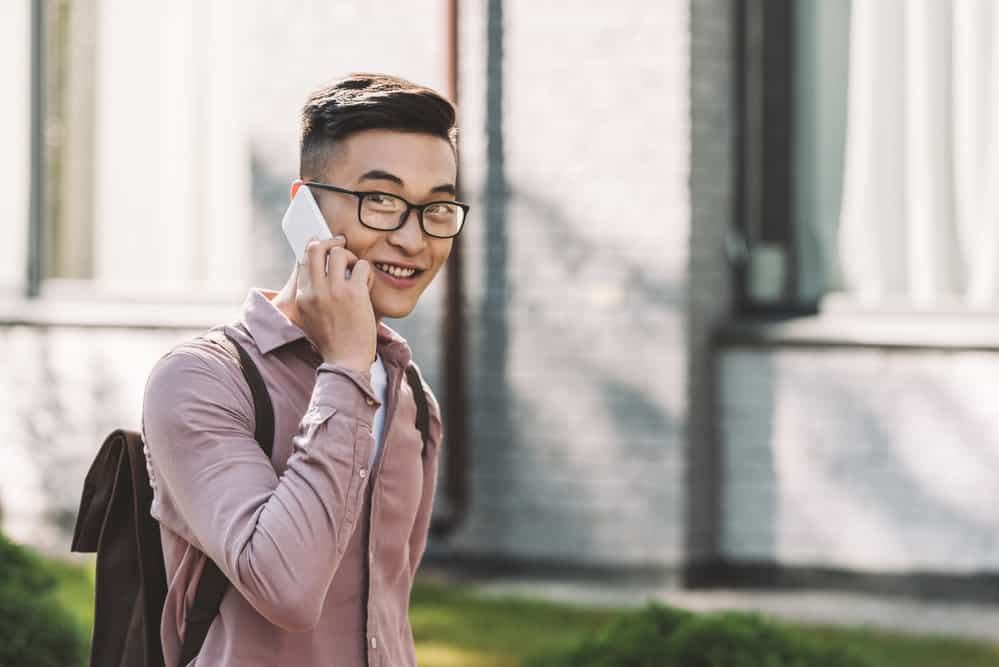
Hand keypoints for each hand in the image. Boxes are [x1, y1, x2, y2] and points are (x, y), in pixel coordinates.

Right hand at [291, 235, 375, 372]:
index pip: (304, 259)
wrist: (346, 361)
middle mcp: (315, 291)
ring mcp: (334, 291)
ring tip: (356, 271)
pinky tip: (367, 284)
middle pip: (317, 249)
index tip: (324, 245)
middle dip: (331, 243)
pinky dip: (367, 272)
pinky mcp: (354, 293)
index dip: (316, 248)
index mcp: (302, 297)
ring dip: (351, 257)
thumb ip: (311, 295)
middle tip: (342, 244)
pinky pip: (362, 266)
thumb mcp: (311, 317)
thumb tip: (316, 270)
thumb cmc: (333, 340)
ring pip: (340, 252)